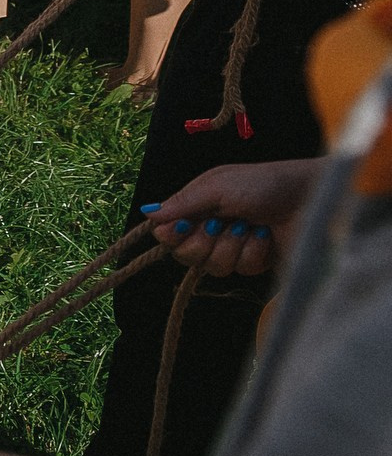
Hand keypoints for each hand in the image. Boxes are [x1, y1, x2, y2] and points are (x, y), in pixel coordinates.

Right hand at [144, 156, 324, 275]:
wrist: (309, 199)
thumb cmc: (262, 184)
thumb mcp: (218, 187)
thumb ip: (183, 203)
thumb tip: (146, 213)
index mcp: (197, 206)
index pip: (167, 232)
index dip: (172, 235)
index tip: (183, 227)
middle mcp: (210, 228)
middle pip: (186, 255)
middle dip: (205, 242)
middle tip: (222, 224)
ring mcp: (233, 247)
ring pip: (214, 266)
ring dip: (233, 246)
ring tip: (251, 227)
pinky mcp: (255, 263)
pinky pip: (242, 271)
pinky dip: (254, 252)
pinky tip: (266, 238)